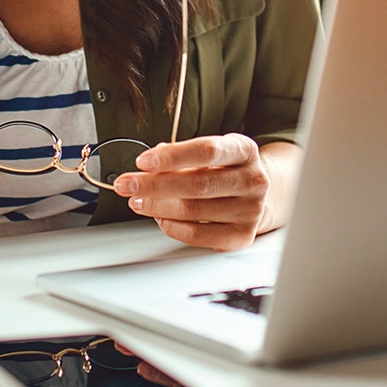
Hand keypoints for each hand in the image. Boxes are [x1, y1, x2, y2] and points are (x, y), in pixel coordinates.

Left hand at [114, 136, 300, 250]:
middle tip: (128, 184)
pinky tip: (159, 217)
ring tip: (137, 200)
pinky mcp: (242, 236)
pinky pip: (198, 235)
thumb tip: (149, 165)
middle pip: (197, 183)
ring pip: (193, 210)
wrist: (258, 195)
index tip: (143, 161)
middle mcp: (253, 180)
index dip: (172, 156)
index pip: (207, 151)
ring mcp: (251, 210)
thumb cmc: (226, 171)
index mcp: (244, 150)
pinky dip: (172, 227)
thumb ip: (182, 156)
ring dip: (157, 206)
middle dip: (154, 184)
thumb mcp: (212, 153)